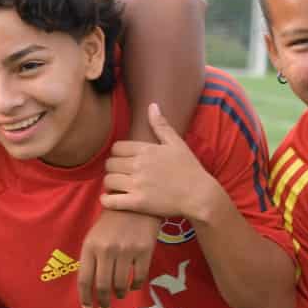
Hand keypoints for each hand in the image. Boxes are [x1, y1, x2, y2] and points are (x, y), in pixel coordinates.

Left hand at [76, 209, 159, 307]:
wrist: (134, 202)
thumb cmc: (111, 221)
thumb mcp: (93, 236)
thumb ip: (90, 258)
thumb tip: (89, 286)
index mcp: (90, 246)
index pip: (85, 279)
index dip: (85, 298)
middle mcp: (107, 250)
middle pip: (103, 286)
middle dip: (103, 301)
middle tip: (105, 307)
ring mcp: (126, 251)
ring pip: (121, 284)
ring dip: (119, 293)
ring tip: (119, 293)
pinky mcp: (144, 251)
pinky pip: (139, 277)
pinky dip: (135, 286)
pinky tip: (132, 285)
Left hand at [101, 103, 219, 220]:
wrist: (200, 195)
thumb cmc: (189, 169)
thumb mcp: (177, 143)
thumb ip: (161, 125)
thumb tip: (152, 105)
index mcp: (146, 150)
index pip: (116, 148)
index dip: (117, 154)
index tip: (123, 160)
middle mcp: (139, 165)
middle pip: (110, 164)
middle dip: (113, 168)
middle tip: (119, 174)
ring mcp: (138, 184)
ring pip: (109, 180)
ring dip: (110, 183)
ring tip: (117, 186)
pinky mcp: (138, 203)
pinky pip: (112, 201)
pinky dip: (106, 200)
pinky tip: (109, 199)